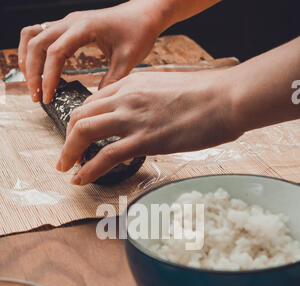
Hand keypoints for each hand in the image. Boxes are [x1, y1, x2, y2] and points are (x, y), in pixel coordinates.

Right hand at [18, 1, 161, 102]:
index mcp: (84, 28)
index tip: (48, 98)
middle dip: (32, 73)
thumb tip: (94, 102)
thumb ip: (111, 81)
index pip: (56, 52)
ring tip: (33, 85)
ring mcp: (66, 23)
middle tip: (37, 97)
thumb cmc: (137, 32)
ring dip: (27, 60)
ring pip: (32, 36)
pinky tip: (39, 71)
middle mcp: (70, 22)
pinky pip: (39, 34)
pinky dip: (33, 52)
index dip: (48, 78)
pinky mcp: (66, 27)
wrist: (143, 14)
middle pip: (37, 44)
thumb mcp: (128, 60)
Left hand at [57, 70, 240, 184]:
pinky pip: (104, 155)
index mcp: (132, 83)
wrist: (227, 98)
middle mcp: (126, 97)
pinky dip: (88, 169)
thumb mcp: (169, 89)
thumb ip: (150, 101)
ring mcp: (133, 118)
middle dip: (68, 137)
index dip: (82, 121)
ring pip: (84, 132)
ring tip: (66, 169)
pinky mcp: (144, 139)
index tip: (80, 137)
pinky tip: (80, 179)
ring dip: (69, 152)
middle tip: (67, 155)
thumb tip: (145, 119)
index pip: (94, 101)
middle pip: (81, 115)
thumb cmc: (207, 95)